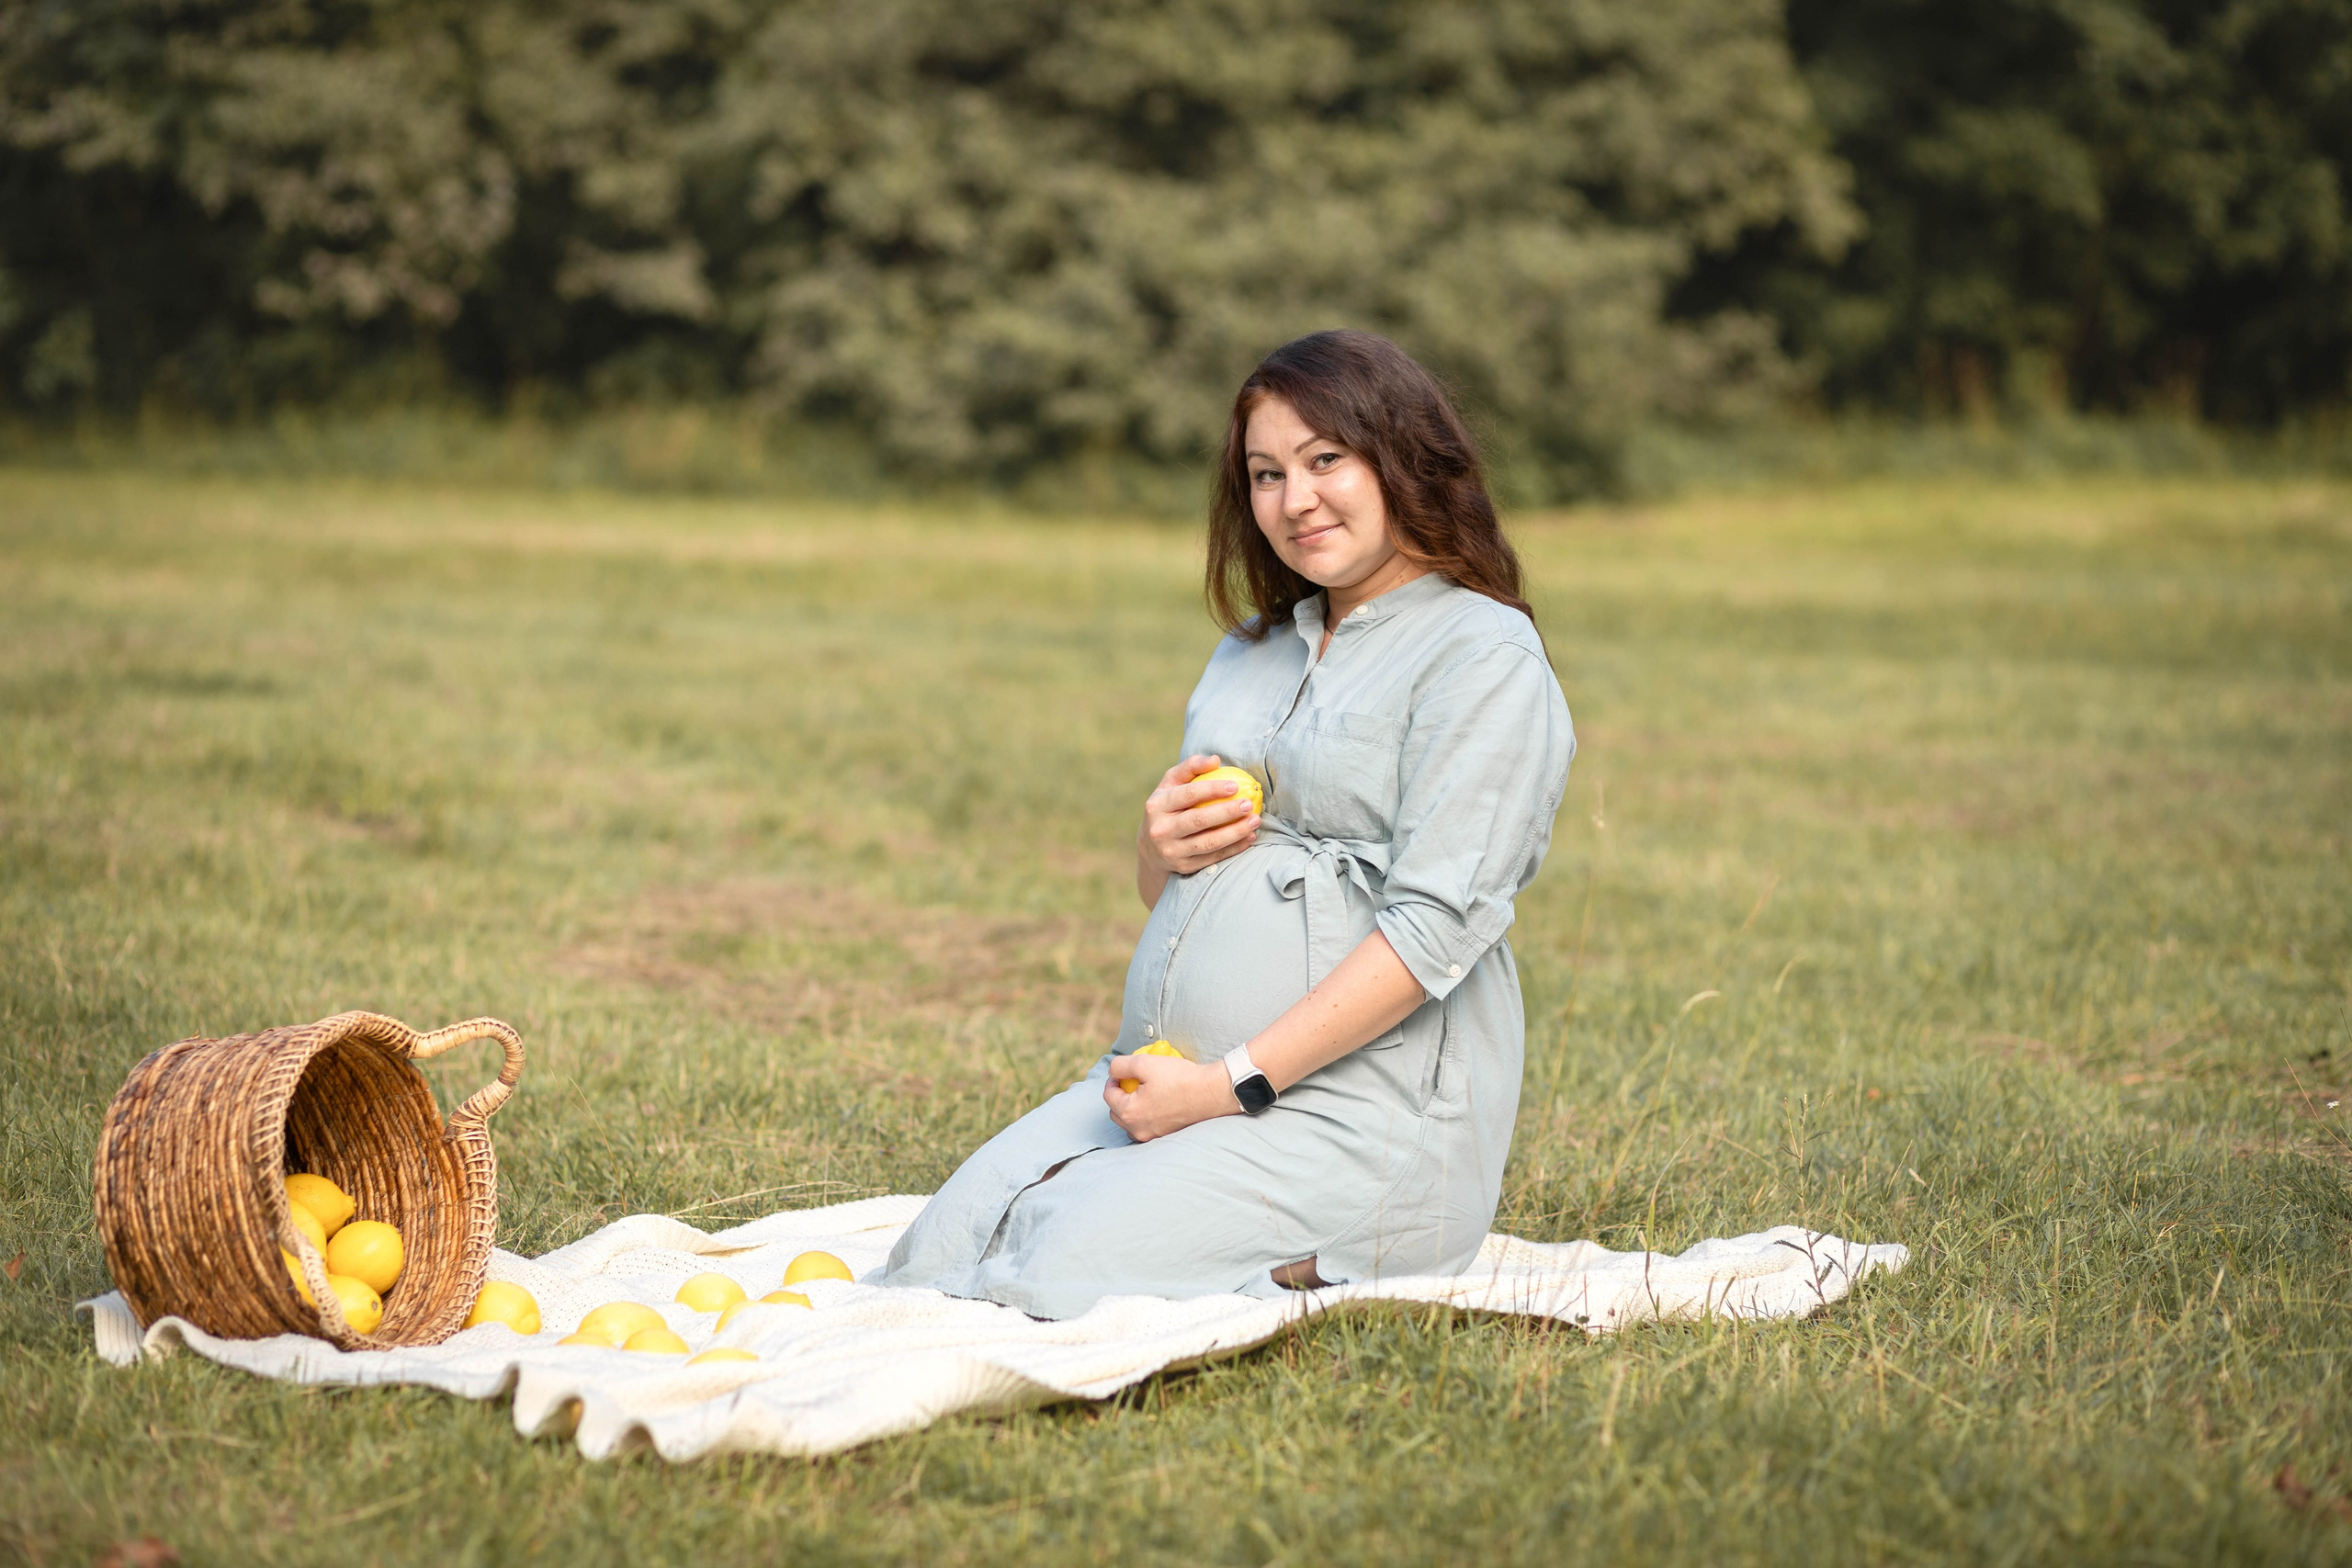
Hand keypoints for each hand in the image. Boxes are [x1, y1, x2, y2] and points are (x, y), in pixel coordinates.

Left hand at [1104, 1050, 1238, 1141]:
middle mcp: (1138, 1129)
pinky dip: (1146, 1117)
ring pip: (1130, 1124)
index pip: (1108, 1096)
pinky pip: (1146, 1127)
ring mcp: (1152, 1135)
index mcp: (1130, 1112)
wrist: (1210, 1093)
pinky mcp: (1165, 1136)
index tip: (1121, 1073)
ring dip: (1131, 1109)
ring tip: (1143, 1094)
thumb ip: (1121, 1065)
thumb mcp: (1145, 1063)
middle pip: (1116, 1113)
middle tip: (1132, 1082)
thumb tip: (1112, 1071)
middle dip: (1120, 1097)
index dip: (1113, 1080)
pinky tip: (1156, 1104)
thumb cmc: (1179, 1078)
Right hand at [1137, 754, 1259, 881]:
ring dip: (1235, 832)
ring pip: (1208, 843)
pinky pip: (1213, 858)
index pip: (1187, 795)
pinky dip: (1234, 848)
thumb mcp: (1170, 784)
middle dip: (1226, 812)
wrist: (1151, 848)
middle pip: (1198, 820)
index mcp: (1156, 806)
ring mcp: (1172, 851)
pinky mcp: (1184, 867)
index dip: (1212, 789)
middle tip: (1248, 804)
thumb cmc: (1168, 806)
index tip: (1235, 785)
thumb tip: (1215, 760)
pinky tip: (1249, 837)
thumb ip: (1190, 768)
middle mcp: (1161, 830)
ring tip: (1255, 820)